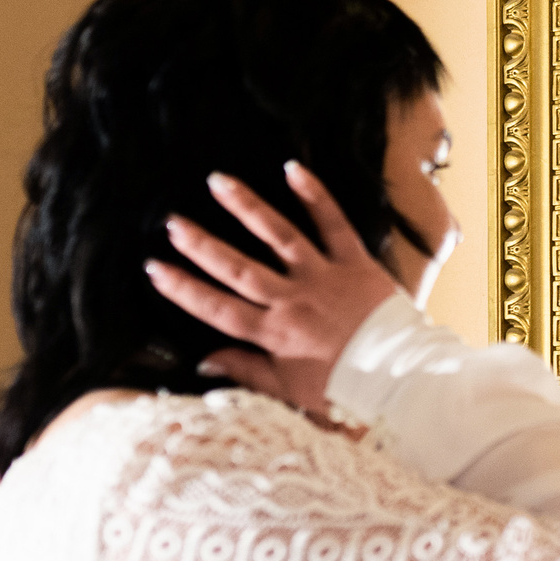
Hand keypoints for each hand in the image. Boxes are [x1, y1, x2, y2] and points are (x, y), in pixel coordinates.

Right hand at [145, 161, 401, 415]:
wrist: (404, 381)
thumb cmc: (347, 390)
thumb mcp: (291, 392)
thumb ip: (247, 371)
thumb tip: (203, 361)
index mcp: (276, 334)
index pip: (219, 309)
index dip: (185, 290)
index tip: (155, 269)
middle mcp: (294, 302)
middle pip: (239, 269)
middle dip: (203, 246)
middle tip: (173, 222)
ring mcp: (324, 278)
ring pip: (279, 237)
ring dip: (247, 208)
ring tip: (218, 181)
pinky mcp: (356, 263)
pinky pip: (333, 224)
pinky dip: (315, 195)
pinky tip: (292, 168)